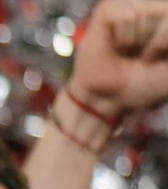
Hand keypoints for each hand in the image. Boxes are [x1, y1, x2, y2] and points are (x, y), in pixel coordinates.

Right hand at [68, 0, 167, 120]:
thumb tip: (160, 17)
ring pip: (145, 13)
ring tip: (127, 51)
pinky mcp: (108, 10)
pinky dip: (122, 37)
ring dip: (136, 41)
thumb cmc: (146, 83)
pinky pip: (126, 17)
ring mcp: (130, 7)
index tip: (160, 59)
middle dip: (155, 42)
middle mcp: (153, 8)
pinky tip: (116, 45)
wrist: (111, 98)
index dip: (166, 43)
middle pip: (164, 12)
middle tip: (142, 57)